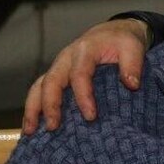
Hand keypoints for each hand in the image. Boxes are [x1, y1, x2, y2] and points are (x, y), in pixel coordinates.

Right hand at [21, 19, 150, 134]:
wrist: (112, 32)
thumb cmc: (122, 41)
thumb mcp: (133, 47)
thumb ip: (132, 65)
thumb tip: (131, 85)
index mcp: (84, 50)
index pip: (79, 75)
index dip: (83, 96)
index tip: (90, 116)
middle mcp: (66, 59)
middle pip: (51, 81)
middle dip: (50, 105)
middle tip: (53, 127)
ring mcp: (58, 67)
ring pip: (38, 86)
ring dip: (32, 108)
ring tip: (30, 131)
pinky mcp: (57, 76)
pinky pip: (39, 91)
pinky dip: (34, 108)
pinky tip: (32, 127)